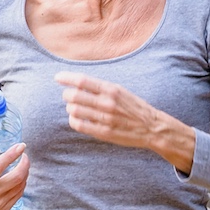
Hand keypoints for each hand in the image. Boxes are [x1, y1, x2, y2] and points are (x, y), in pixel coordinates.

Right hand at [0, 135, 30, 209]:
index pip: (0, 166)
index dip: (12, 154)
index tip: (21, 146)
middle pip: (16, 178)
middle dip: (25, 164)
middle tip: (24, 156)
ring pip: (20, 187)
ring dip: (25, 174)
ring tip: (23, 166)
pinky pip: (17, 197)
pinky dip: (21, 186)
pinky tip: (20, 180)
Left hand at [54, 71, 195, 171]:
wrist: (151, 127)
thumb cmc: (134, 107)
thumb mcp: (121, 91)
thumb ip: (101, 87)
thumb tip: (78, 82)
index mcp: (112, 89)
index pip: (83, 81)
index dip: (67, 78)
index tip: (58, 77)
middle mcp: (107, 103)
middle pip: (75, 95)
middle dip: (66, 94)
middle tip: (67, 95)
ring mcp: (105, 118)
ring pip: (74, 110)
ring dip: (70, 108)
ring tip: (73, 108)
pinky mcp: (104, 132)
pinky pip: (79, 125)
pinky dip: (73, 120)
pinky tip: (76, 119)